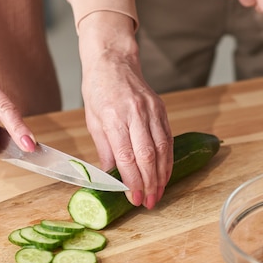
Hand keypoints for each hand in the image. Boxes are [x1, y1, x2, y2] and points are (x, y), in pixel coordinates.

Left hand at [77, 12, 172, 208]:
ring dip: (162, 175)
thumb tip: (110, 175)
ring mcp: (152, 110)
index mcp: (114, 117)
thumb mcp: (93, 119)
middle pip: (148, 156)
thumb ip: (104, 148)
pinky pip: (168, 138)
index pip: (127, 156)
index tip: (134, 198)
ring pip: (162, 149)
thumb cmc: (98, 89)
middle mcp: (136, 113)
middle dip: (150, 183)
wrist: (114, 60)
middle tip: (149, 202)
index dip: (132, 181)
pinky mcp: (161, 109)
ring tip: (159, 193)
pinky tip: (166, 173)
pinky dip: (168, 159)